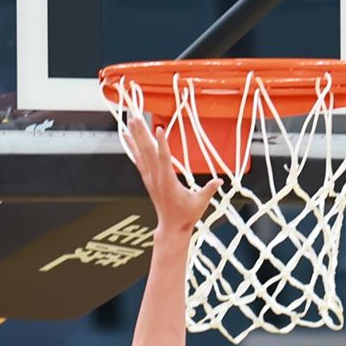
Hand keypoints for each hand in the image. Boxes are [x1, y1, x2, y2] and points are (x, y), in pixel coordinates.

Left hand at [117, 111, 217, 233]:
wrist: (172, 228)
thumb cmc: (186, 216)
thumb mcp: (200, 203)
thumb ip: (209, 190)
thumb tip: (219, 181)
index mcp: (168, 182)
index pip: (164, 159)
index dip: (162, 144)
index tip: (158, 128)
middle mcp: (156, 178)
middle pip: (148, 152)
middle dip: (142, 134)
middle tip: (136, 117)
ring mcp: (150, 178)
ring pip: (141, 153)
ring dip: (136, 136)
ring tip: (131, 120)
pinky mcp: (147, 179)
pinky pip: (138, 160)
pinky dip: (132, 147)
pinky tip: (126, 137)